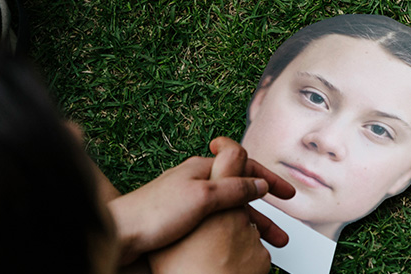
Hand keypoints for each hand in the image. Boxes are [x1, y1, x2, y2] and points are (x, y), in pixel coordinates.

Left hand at [110, 138, 293, 260]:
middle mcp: (194, 181)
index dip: (268, 179)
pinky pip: (214, 221)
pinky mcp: (179, 219)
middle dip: (262, 210)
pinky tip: (234, 241)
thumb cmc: (154, 213)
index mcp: (200, 168)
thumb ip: (233, 188)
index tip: (287, 193)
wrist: (123, 235)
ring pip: (227, 210)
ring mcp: (187, 201)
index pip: (243, 166)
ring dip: (249, 224)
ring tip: (264, 244)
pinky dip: (231, 229)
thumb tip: (259, 183)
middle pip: (237, 190)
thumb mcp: (202, 197)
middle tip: (279, 230)